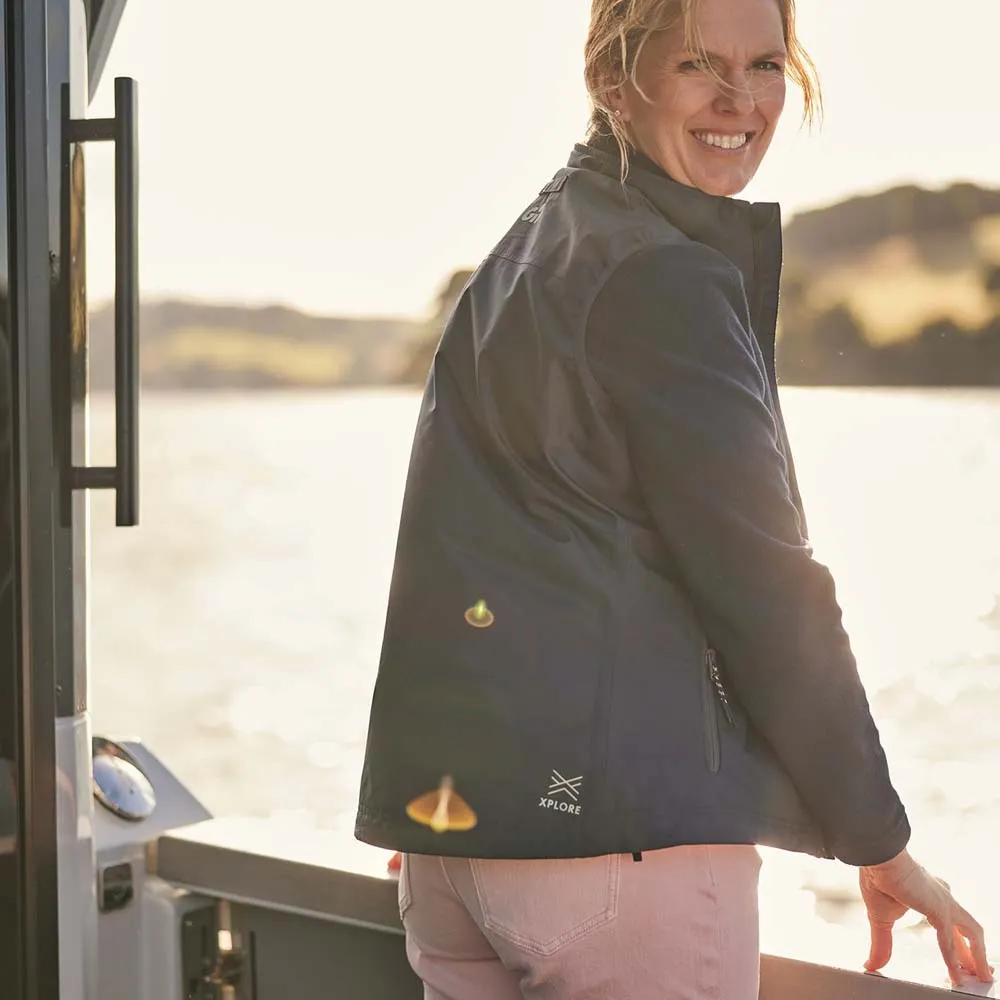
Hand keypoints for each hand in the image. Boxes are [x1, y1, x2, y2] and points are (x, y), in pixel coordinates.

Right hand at [860, 849, 991, 985]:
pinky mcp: (940, 909)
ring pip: (972, 934)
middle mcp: (943, 897)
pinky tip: (955, 975)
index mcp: (930, 894)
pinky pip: (950, 940)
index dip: (958, 941)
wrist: (878, 858)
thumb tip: (872, 963)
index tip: (960, 957)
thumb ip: (882, 942)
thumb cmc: (878, 876)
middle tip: (977, 972)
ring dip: (976, 957)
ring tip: (981, 976)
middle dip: (973, 952)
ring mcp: (945, 903)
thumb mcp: (880, 918)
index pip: (951, 921)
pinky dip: (953, 960)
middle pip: (967, 929)